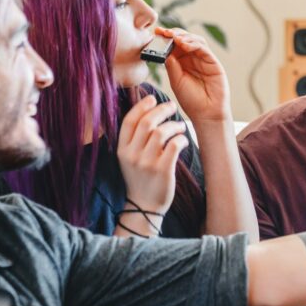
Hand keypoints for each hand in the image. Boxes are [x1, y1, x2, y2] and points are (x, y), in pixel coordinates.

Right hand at [117, 94, 188, 213]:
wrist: (144, 206)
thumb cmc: (140, 178)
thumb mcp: (129, 158)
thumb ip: (134, 139)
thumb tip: (148, 112)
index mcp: (122, 149)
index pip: (129, 121)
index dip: (141, 106)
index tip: (152, 99)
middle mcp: (132, 155)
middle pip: (147, 123)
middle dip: (161, 110)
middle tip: (172, 107)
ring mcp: (147, 163)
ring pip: (161, 132)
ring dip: (174, 125)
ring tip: (180, 127)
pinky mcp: (162, 170)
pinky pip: (173, 146)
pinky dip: (181, 139)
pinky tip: (183, 140)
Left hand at [158, 26, 230, 122]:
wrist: (206, 114)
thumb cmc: (191, 101)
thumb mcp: (176, 81)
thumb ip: (171, 66)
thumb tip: (166, 51)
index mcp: (182, 63)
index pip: (174, 45)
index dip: (166, 38)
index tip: (156, 32)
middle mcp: (193, 59)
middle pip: (185, 39)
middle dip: (174, 33)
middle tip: (164, 32)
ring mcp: (204, 60)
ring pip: (195, 41)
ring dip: (184, 36)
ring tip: (174, 38)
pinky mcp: (214, 63)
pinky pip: (204, 48)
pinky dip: (194, 43)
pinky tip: (184, 44)